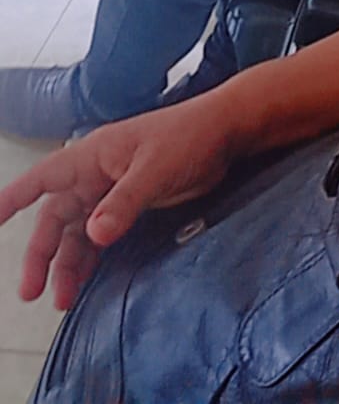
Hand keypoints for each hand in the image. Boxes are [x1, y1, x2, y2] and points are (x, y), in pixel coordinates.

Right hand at [0, 97, 234, 310]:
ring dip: (67, 263)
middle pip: (56, 217)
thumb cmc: (189, 136)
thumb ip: (124, 202)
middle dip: (41, 254)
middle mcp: (96, 173)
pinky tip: (86, 281)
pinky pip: (100, 234)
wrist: (224, 133)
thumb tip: (94, 235)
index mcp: (93, 155)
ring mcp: (112, 189)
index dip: (13, 199)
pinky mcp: (131, 203)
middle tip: (32, 290)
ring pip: (77, 231)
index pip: (42, 179)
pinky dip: (91, 258)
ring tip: (62, 299)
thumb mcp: (155, 169)